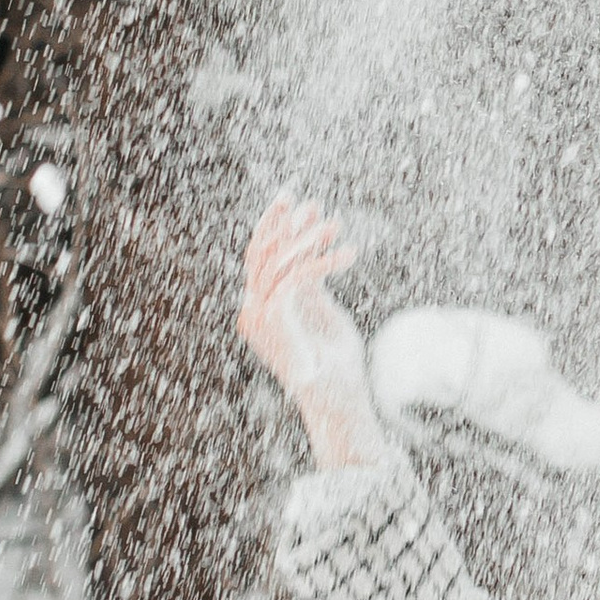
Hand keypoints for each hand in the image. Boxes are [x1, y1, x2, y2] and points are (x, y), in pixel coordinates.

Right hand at [239, 189, 385, 470]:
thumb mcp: (323, 310)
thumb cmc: (336, 360)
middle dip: (283, 223)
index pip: (259, 258)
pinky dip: (320, 261)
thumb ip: (310, 281)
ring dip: (307, 239)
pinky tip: (347, 254)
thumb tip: (310, 242)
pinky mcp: (274, 322)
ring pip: (274, 262)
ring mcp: (258, 317)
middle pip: (258, 254)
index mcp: (260, 308)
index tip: (298, 204)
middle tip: (310, 203)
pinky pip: (292, 278)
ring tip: (336, 226)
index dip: (276, 227)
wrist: (339, 397)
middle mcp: (252, 311)